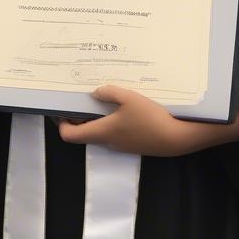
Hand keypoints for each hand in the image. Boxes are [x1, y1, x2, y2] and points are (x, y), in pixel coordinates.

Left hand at [59, 84, 238, 156]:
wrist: (179, 138)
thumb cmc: (151, 118)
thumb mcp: (128, 98)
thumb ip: (109, 93)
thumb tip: (94, 93)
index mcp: (101, 132)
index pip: (69, 135)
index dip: (60, 123)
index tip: (61, 108)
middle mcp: (108, 142)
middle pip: (84, 132)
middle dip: (78, 116)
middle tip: (80, 97)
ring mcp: (122, 145)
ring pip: (100, 131)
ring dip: (96, 117)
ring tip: (101, 98)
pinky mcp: (134, 143)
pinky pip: (115, 131)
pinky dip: (112, 120)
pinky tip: (122, 106)